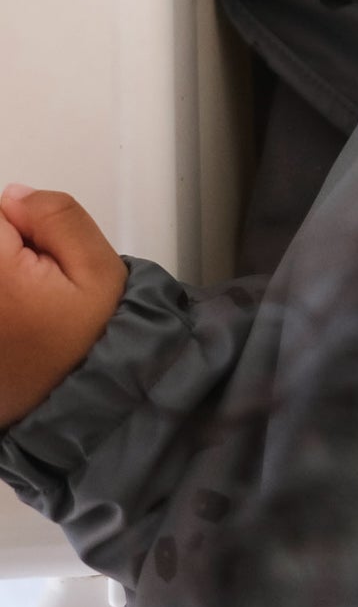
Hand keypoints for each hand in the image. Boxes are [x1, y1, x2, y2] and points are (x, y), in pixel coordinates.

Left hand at [0, 186, 127, 426]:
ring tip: (20, 310)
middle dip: (9, 251)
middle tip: (34, 286)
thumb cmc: (86, 344)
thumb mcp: (98, 268)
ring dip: (7, 278)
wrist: (69, 410)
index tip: (42, 259)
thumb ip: (59, 215)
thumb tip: (15, 196)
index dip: (25, 227)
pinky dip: (7, 297)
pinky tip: (13, 326)